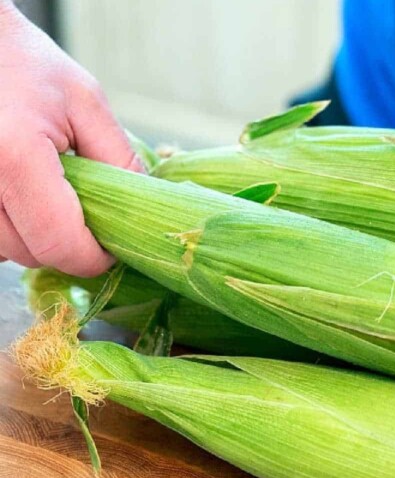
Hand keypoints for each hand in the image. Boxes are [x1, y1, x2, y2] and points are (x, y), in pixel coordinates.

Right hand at [0, 2, 143, 276]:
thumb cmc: (22, 64)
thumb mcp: (85, 102)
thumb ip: (119, 160)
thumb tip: (142, 211)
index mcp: (14, 156)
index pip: (61, 243)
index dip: (94, 257)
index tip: (112, 246)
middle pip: (35, 254)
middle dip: (70, 246)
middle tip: (85, 212)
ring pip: (8, 252)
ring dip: (38, 238)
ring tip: (48, 195)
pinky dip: (12, 228)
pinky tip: (21, 197)